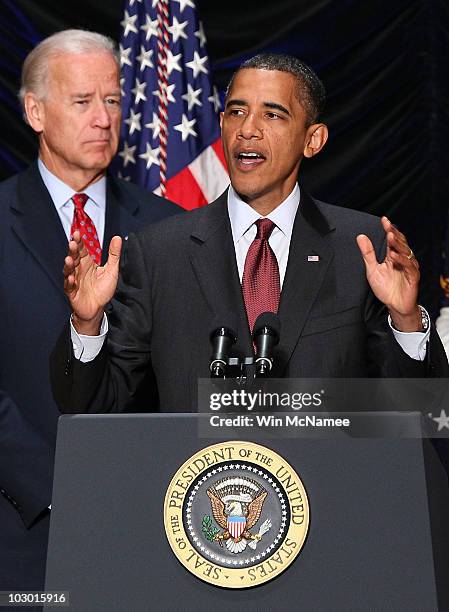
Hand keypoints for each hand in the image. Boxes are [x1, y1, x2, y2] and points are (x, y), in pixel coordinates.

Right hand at [63, 231, 121, 334]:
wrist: (97, 308)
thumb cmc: (103, 289)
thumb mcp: (111, 270)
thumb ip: (113, 254)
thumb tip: (117, 237)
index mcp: (87, 264)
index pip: (82, 250)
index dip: (79, 242)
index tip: (77, 233)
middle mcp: (79, 270)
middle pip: (74, 258)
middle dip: (73, 251)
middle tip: (73, 243)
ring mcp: (74, 281)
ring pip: (69, 271)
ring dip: (68, 265)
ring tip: (69, 259)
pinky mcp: (72, 293)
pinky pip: (69, 287)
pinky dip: (69, 282)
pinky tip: (70, 278)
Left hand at [357, 216, 421, 331]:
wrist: (394, 305)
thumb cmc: (385, 288)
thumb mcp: (372, 269)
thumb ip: (368, 254)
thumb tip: (360, 237)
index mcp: (393, 256)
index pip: (392, 240)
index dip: (389, 229)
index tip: (384, 219)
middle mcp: (403, 260)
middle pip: (401, 244)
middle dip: (394, 234)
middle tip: (388, 226)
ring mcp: (409, 268)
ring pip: (406, 253)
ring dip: (398, 245)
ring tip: (390, 237)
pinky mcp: (413, 277)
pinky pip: (408, 267)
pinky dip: (401, 261)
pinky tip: (394, 256)